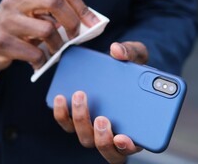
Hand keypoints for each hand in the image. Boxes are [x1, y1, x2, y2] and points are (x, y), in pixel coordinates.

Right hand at [0, 0, 99, 70]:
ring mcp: (6, 20)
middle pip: (55, 2)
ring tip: (55, 53)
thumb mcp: (31, 14)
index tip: (93, 24)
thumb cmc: (15, 29)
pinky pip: (34, 52)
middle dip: (72, 22)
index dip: (83, 8)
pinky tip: (38, 63)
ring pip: (47, 29)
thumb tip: (89, 23)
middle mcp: (14, 0)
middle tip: (75, 38)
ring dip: (58, 46)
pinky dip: (42, 61)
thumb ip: (54, 14)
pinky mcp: (1, 41)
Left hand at [53, 42, 147, 163]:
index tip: (123, 138)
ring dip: (81, 120)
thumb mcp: (136, 56)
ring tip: (80, 96)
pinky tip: (61, 97)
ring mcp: (94, 128)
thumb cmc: (131, 68)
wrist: (114, 67)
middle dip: (102, 137)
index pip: (133, 146)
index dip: (128, 147)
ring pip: (85, 138)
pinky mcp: (77, 118)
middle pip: (106, 148)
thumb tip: (116, 50)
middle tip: (102, 118)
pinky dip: (62, 114)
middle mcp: (114, 133)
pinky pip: (67, 123)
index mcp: (137, 126)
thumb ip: (130, 53)